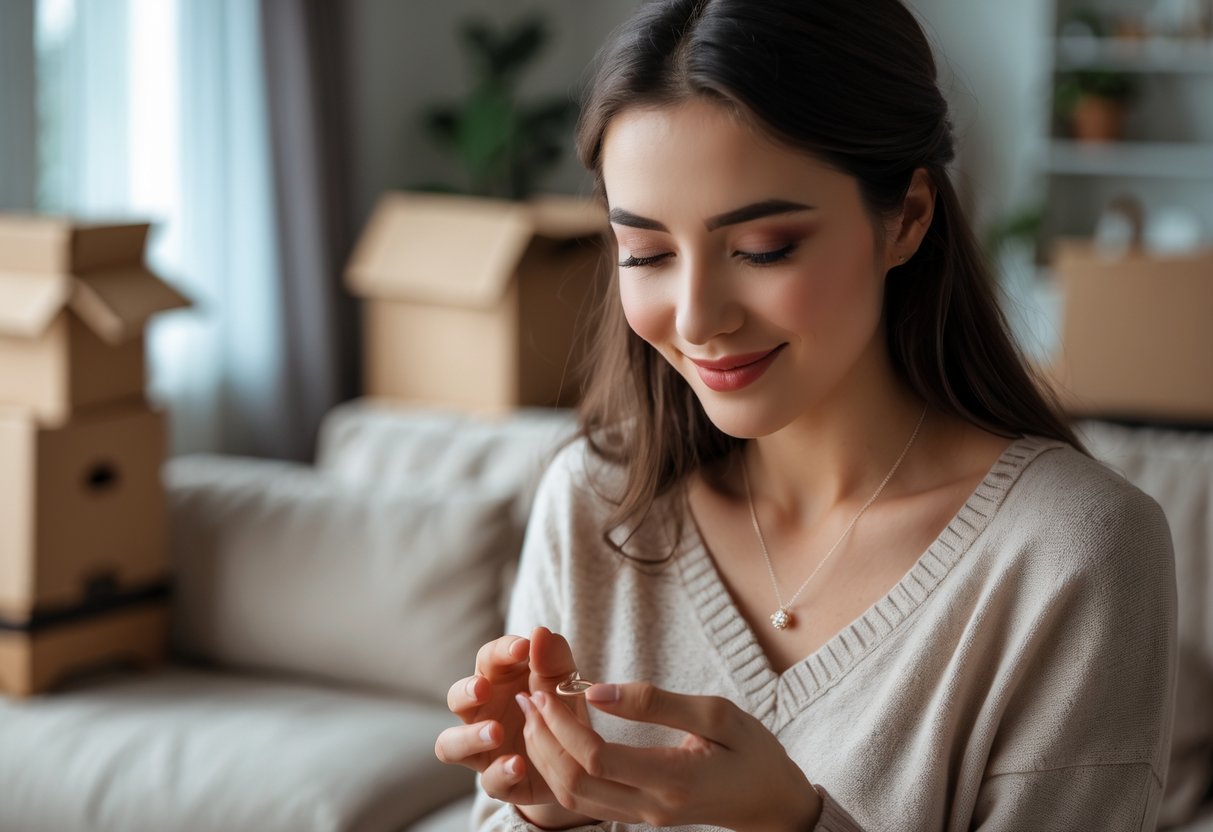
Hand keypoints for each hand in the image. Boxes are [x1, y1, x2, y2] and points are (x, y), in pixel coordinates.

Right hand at [434, 626, 596, 827]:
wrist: (579, 760)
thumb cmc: (562, 711)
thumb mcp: (566, 684)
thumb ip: (554, 660)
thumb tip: (540, 633)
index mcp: (498, 681)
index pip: (488, 659)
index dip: (501, 651)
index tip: (523, 647)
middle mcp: (482, 713)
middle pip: (456, 697)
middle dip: (466, 691)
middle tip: (483, 688)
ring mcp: (484, 749)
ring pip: (450, 744)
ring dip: (470, 737)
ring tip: (496, 731)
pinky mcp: (497, 780)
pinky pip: (488, 780)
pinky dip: (501, 772)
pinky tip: (519, 764)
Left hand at [515, 682, 822, 831]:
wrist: (775, 804)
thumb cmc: (753, 752)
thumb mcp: (716, 713)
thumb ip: (655, 701)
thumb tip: (596, 690)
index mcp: (673, 778)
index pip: (595, 757)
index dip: (562, 724)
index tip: (547, 688)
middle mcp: (652, 806)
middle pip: (573, 783)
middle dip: (543, 739)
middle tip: (529, 696)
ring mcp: (644, 817)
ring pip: (574, 798)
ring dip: (547, 755)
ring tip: (535, 713)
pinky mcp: (640, 815)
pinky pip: (588, 799)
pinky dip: (563, 768)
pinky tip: (557, 736)